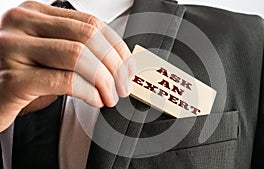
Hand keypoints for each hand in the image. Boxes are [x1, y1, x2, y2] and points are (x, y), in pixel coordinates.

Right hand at [0, 1, 133, 131]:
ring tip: (110, 96)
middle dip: (115, 65)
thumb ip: (77, 50)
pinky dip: (88, 92)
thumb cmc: (20, 77)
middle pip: (88, 36)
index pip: (91, 23)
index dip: (117, 47)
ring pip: (79, 56)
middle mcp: (22, 24)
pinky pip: (65, 81)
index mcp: (35, 14)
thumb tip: (117, 60)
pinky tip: (95, 100)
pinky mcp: (12, 79)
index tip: (128, 67)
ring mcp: (13, 48)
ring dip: (104, 80)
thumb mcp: (49, 55)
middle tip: (122, 85)